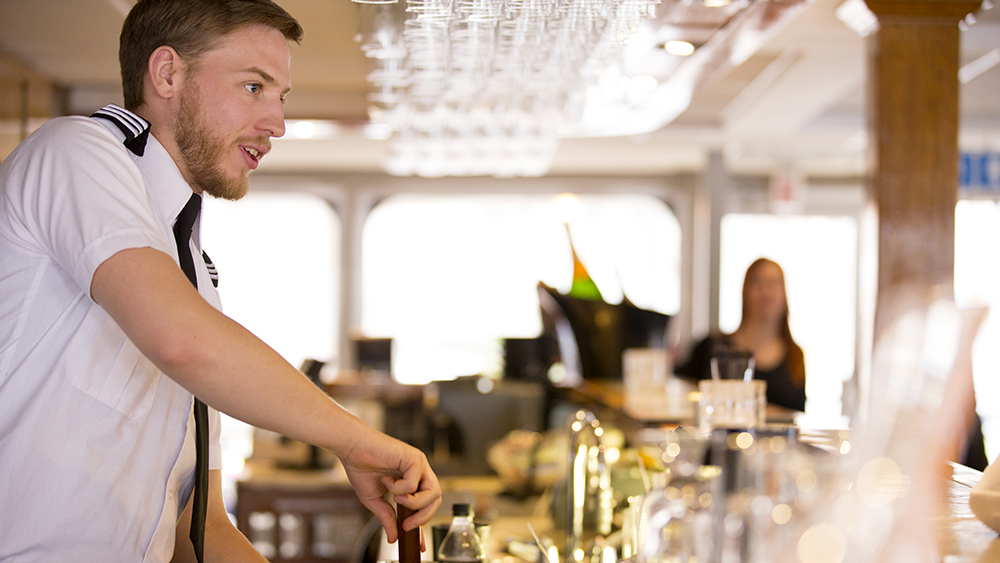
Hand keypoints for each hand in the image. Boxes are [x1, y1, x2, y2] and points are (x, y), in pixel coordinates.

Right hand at [340, 426, 441, 542]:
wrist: (351, 448)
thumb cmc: (361, 467)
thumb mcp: (374, 500)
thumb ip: (386, 517)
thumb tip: (392, 537)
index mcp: (413, 480)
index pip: (426, 504)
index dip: (424, 524)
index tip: (419, 544)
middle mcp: (419, 471)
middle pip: (436, 499)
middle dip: (422, 516)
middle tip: (406, 525)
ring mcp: (419, 463)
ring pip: (433, 492)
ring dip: (414, 503)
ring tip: (395, 499)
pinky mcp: (414, 457)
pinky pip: (414, 483)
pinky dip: (399, 488)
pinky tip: (387, 480)